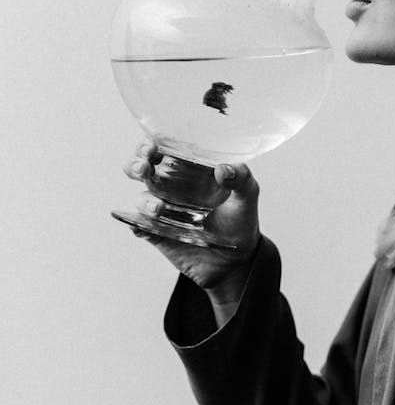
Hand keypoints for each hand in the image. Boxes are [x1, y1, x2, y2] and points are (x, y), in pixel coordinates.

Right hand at [123, 141, 260, 298]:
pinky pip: (138, 226)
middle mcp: (171, 186)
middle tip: (144, 166)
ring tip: (160, 208)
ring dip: (145, 200)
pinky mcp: (157, 233)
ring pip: (141, 198)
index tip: (152, 144)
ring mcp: (162, 210)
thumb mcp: (247, 196)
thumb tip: (223, 169)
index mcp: (190, 169)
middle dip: (136, 163)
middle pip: (141, 167)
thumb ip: (241, 178)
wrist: (236, 262)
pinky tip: (142, 226)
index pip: (165, 147)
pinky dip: (136, 224)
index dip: (152, 142)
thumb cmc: (240, 220)